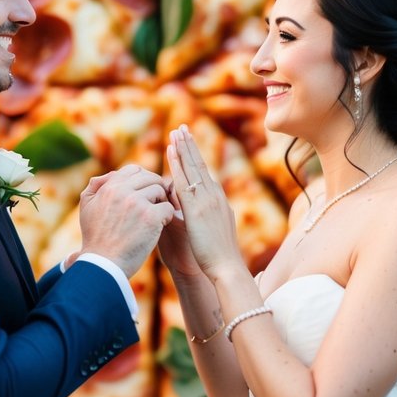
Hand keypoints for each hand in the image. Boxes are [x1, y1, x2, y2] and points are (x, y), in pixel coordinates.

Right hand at [79, 164, 174, 278]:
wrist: (103, 265)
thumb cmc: (96, 238)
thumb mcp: (87, 207)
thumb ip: (96, 185)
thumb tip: (112, 174)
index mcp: (109, 187)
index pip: (134, 169)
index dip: (142, 178)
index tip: (144, 192)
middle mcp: (123, 191)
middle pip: (151, 178)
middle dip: (155, 189)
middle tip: (154, 204)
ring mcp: (138, 203)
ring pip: (161, 191)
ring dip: (161, 202)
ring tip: (155, 216)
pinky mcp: (151, 218)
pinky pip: (168, 207)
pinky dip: (167, 216)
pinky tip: (160, 226)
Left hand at [166, 125, 245, 280]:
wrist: (226, 268)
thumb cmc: (214, 257)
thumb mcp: (207, 231)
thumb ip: (198, 217)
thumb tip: (187, 211)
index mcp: (217, 201)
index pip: (204, 174)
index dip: (195, 157)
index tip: (187, 142)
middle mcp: (215, 195)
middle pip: (200, 165)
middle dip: (190, 146)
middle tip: (182, 127)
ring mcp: (207, 200)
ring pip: (193, 168)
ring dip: (183, 148)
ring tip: (175, 132)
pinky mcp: (197, 208)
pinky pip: (185, 180)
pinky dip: (178, 164)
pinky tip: (171, 152)